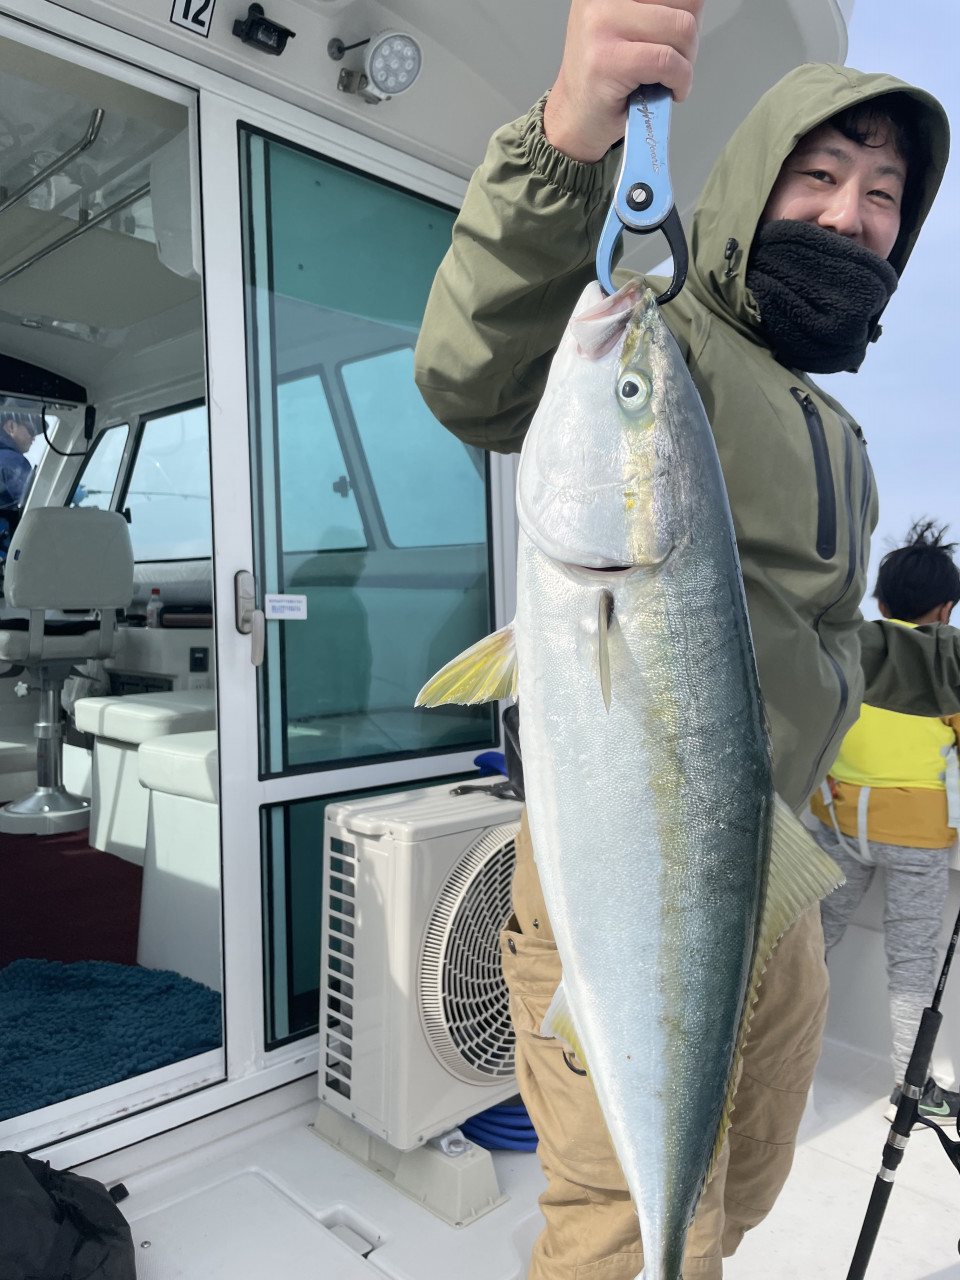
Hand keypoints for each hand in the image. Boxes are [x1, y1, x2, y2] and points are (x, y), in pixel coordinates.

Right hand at [543, 0, 702, 161]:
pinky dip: (681, 81)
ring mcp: (602, 26)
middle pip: (686, 2)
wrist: (575, 118)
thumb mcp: (630, 28)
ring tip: (669, 77)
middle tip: (673, 62)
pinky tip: (672, 91)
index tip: (676, 38)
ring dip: (687, 62)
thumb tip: (696, 7)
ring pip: (681, 29)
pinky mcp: (608, 60)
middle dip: (690, 39)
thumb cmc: (605, 78)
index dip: (688, 13)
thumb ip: (658, 10)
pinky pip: (667, 61)